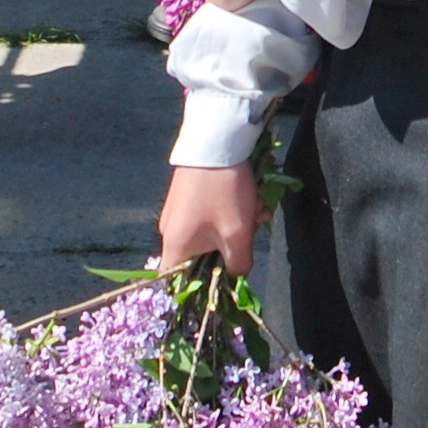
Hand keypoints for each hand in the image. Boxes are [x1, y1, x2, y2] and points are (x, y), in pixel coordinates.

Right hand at [156, 161, 263, 275]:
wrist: (215, 141)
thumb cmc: (222, 193)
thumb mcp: (237, 234)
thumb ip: (238, 265)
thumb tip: (237, 274)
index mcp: (175, 246)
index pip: (178, 282)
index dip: (201, 286)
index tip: (224, 279)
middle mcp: (171, 231)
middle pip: (202, 256)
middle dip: (233, 245)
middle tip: (253, 228)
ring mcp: (179, 211)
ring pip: (212, 232)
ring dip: (238, 224)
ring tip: (256, 207)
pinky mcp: (189, 195)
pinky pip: (210, 214)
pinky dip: (231, 210)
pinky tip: (250, 197)